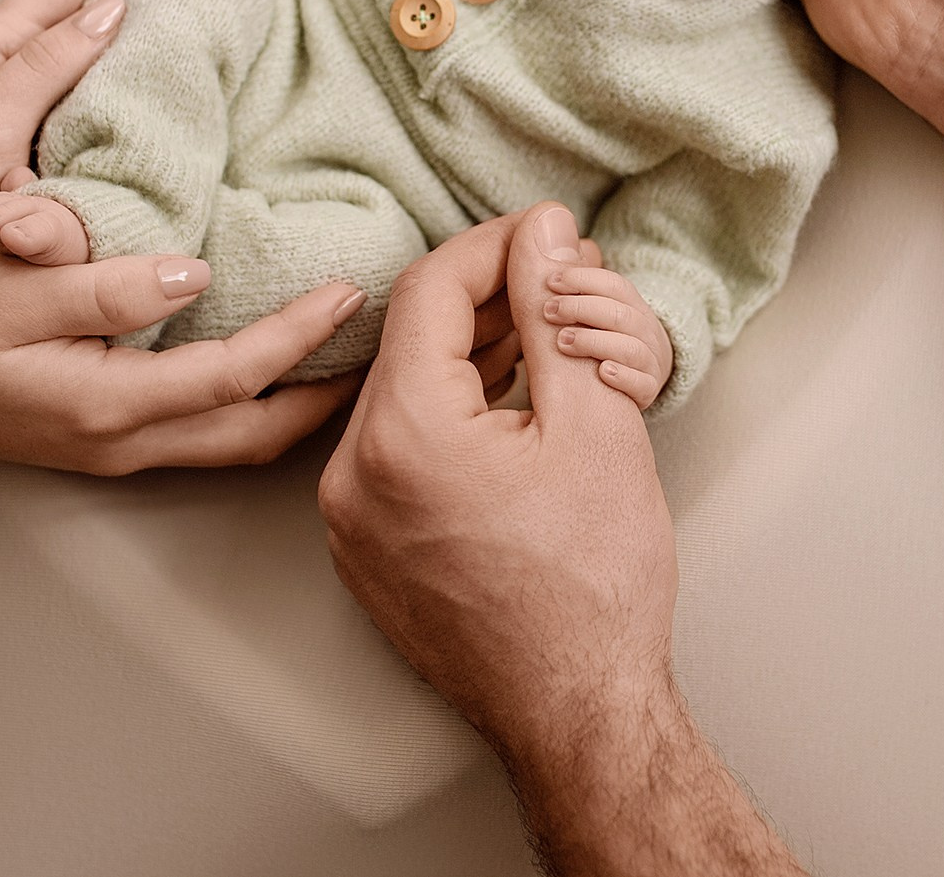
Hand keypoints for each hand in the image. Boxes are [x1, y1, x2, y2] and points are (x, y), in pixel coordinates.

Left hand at [0, 0, 199, 312]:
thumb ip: (45, 64)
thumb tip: (112, 5)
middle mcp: (11, 72)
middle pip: (87, 1)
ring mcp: (22, 114)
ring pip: (95, 54)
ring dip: (145, 21)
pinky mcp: (35, 158)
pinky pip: (96, 108)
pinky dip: (133, 84)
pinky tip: (165, 84)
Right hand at [0, 245, 365, 476]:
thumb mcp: (8, 286)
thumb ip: (105, 283)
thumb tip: (194, 274)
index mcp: (108, 404)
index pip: (236, 372)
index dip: (301, 333)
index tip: (352, 289)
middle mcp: (124, 442)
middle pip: (257, 433)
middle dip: (326, 393)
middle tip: (381, 339)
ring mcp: (116, 452)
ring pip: (236, 443)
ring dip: (296, 404)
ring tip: (344, 354)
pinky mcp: (107, 444)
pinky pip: (206, 433)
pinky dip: (253, 404)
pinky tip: (269, 365)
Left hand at [318, 203, 675, 755]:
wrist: (578, 710)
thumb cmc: (593, 583)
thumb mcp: (594, 421)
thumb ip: (554, 312)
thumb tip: (540, 235)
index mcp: (401, 432)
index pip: (429, 289)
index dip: (495, 245)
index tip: (547, 234)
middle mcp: (352, 473)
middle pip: (410, 340)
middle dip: (486, 299)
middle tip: (557, 281)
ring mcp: (350, 520)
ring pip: (401, 396)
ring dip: (466, 356)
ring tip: (542, 337)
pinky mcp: (364, 551)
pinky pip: (394, 452)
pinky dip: (446, 415)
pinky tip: (506, 406)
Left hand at [539, 263, 671, 409]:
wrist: (642, 377)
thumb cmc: (603, 340)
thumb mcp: (594, 312)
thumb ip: (573, 288)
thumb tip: (544, 232)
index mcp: (633, 306)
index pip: (615, 285)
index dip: (583, 279)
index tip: (551, 281)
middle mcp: (646, 332)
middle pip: (621, 314)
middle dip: (581, 309)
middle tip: (548, 311)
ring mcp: (650, 361)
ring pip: (631, 347)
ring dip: (594, 341)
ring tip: (563, 342)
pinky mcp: (649, 391)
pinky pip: (643, 383)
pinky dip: (623, 376)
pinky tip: (602, 373)